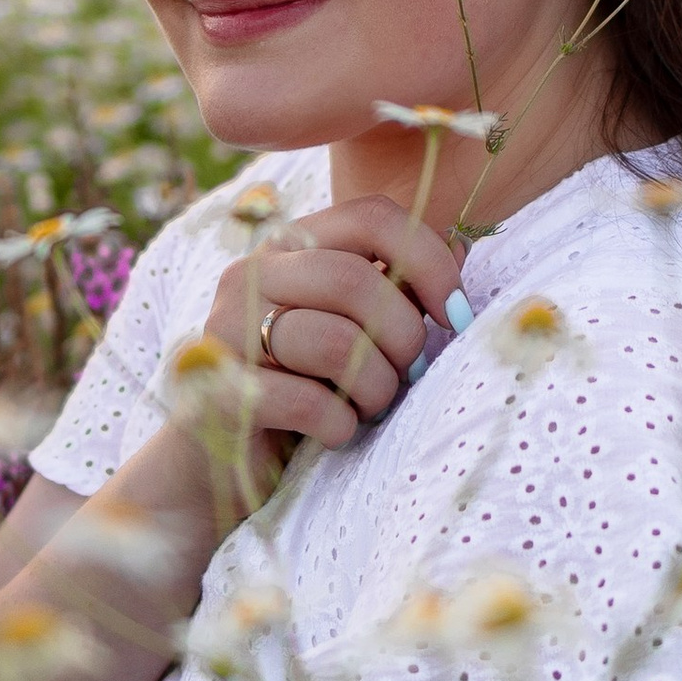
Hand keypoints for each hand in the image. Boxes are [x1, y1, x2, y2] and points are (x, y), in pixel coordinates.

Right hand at [196, 192, 465, 468]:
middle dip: (404, 338)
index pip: (372, 216)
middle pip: (356, 280)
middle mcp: (250, 275)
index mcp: (288, 246)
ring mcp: (226, 331)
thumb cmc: (302, 387)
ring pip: (336, 343)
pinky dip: (338, 425)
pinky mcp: (219, 392)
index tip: (455, 314)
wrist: (220, 464)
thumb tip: (462, 243)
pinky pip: (306, 402)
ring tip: (369, 406)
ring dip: (376, 389)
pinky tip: (334, 431)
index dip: (429, 260)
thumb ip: (400, 287)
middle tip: (406, 376)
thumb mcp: (358, 329)